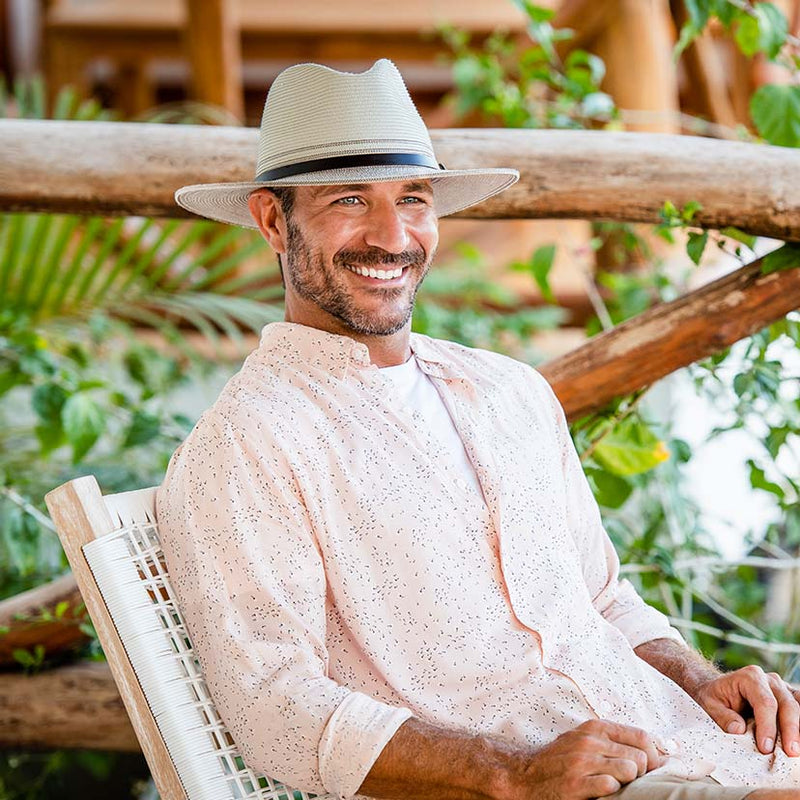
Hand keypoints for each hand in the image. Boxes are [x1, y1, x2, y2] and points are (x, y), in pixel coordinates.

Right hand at [500, 720, 665, 799]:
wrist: (527, 777)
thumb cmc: (560, 760)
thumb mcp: (584, 741)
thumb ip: (614, 741)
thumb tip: (657, 753)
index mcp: (594, 728)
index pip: (642, 736)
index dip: (654, 756)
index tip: (652, 769)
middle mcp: (589, 741)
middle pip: (640, 756)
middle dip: (642, 774)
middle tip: (631, 782)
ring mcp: (583, 762)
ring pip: (629, 770)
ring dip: (628, 783)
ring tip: (616, 786)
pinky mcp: (577, 784)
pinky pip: (611, 786)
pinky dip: (612, 792)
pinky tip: (602, 792)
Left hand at [693, 665, 799, 756]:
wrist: (719, 690)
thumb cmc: (715, 698)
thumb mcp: (710, 705)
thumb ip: (723, 716)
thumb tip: (739, 729)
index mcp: (750, 677)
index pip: (765, 702)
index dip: (768, 726)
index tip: (765, 748)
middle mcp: (770, 680)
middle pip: (787, 705)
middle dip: (790, 730)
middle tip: (790, 753)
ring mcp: (783, 689)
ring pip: (798, 707)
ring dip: (798, 729)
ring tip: (796, 750)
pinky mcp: (790, 699)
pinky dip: (799, 726)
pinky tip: (798, 741)